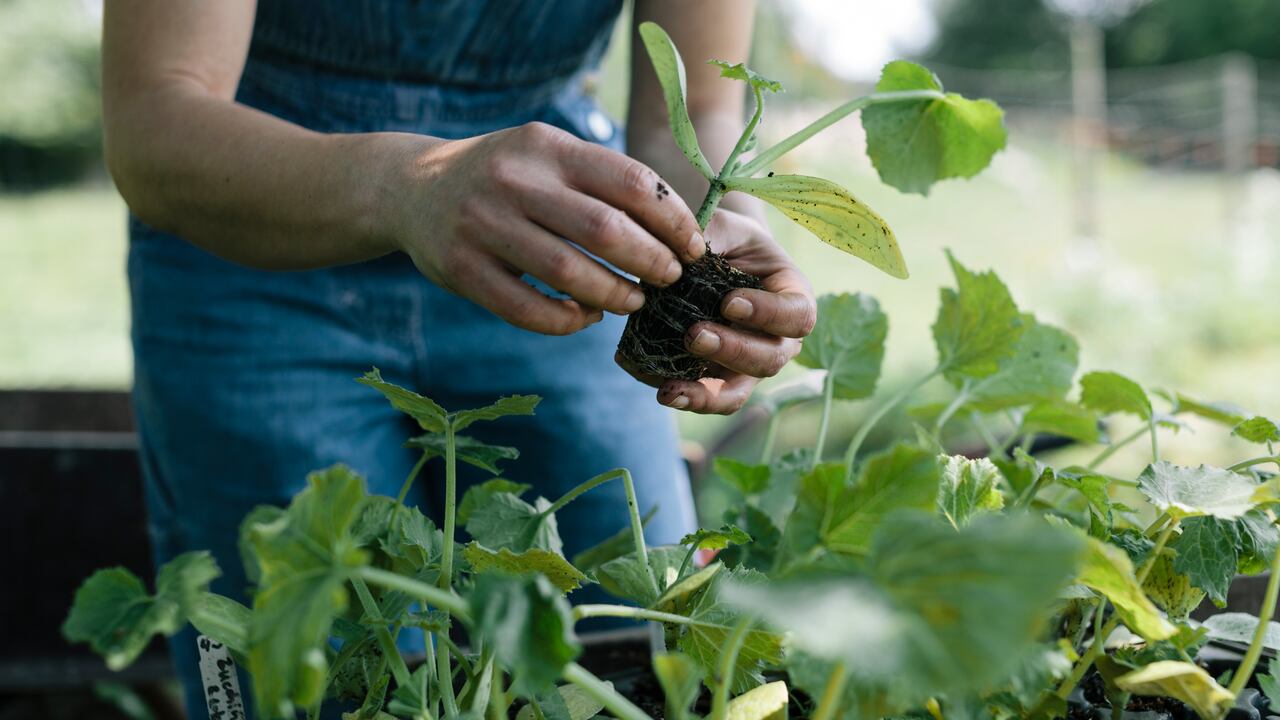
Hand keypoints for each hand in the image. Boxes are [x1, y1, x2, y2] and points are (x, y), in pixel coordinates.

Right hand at [390, 122, 704, 334]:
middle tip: (668, 279)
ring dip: (613, 295)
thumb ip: (599, 180)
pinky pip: (527, 308)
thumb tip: (675, 229)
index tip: (693, 247)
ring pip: (568, 273)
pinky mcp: (460, 269)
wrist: (410, 189)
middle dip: (651, 262)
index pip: (630, 182)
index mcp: (546, 146)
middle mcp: (513, 180)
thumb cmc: (504, 177)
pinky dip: (566, 320)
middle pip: (605, 230)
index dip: (672, 221)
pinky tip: (584, 317)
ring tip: (632, 301)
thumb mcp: (545, 155)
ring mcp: (482, 225)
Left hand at [619, 208, 816, 413]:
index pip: (797, 316)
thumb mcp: (725, 226)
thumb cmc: (728, 238)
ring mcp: (748, 363)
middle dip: (732, 351)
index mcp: (793, 297)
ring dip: (707, 393)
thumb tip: (683, 257)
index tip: (729, 302)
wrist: (713, 258)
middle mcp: (778, 338)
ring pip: (738, 391)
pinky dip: (686, 397)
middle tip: (694, 334)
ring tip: (672, 387)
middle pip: (769, 360)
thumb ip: (712, 236)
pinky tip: (661, 389)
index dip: (768, 314)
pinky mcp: (717, 377)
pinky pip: (708, 397)